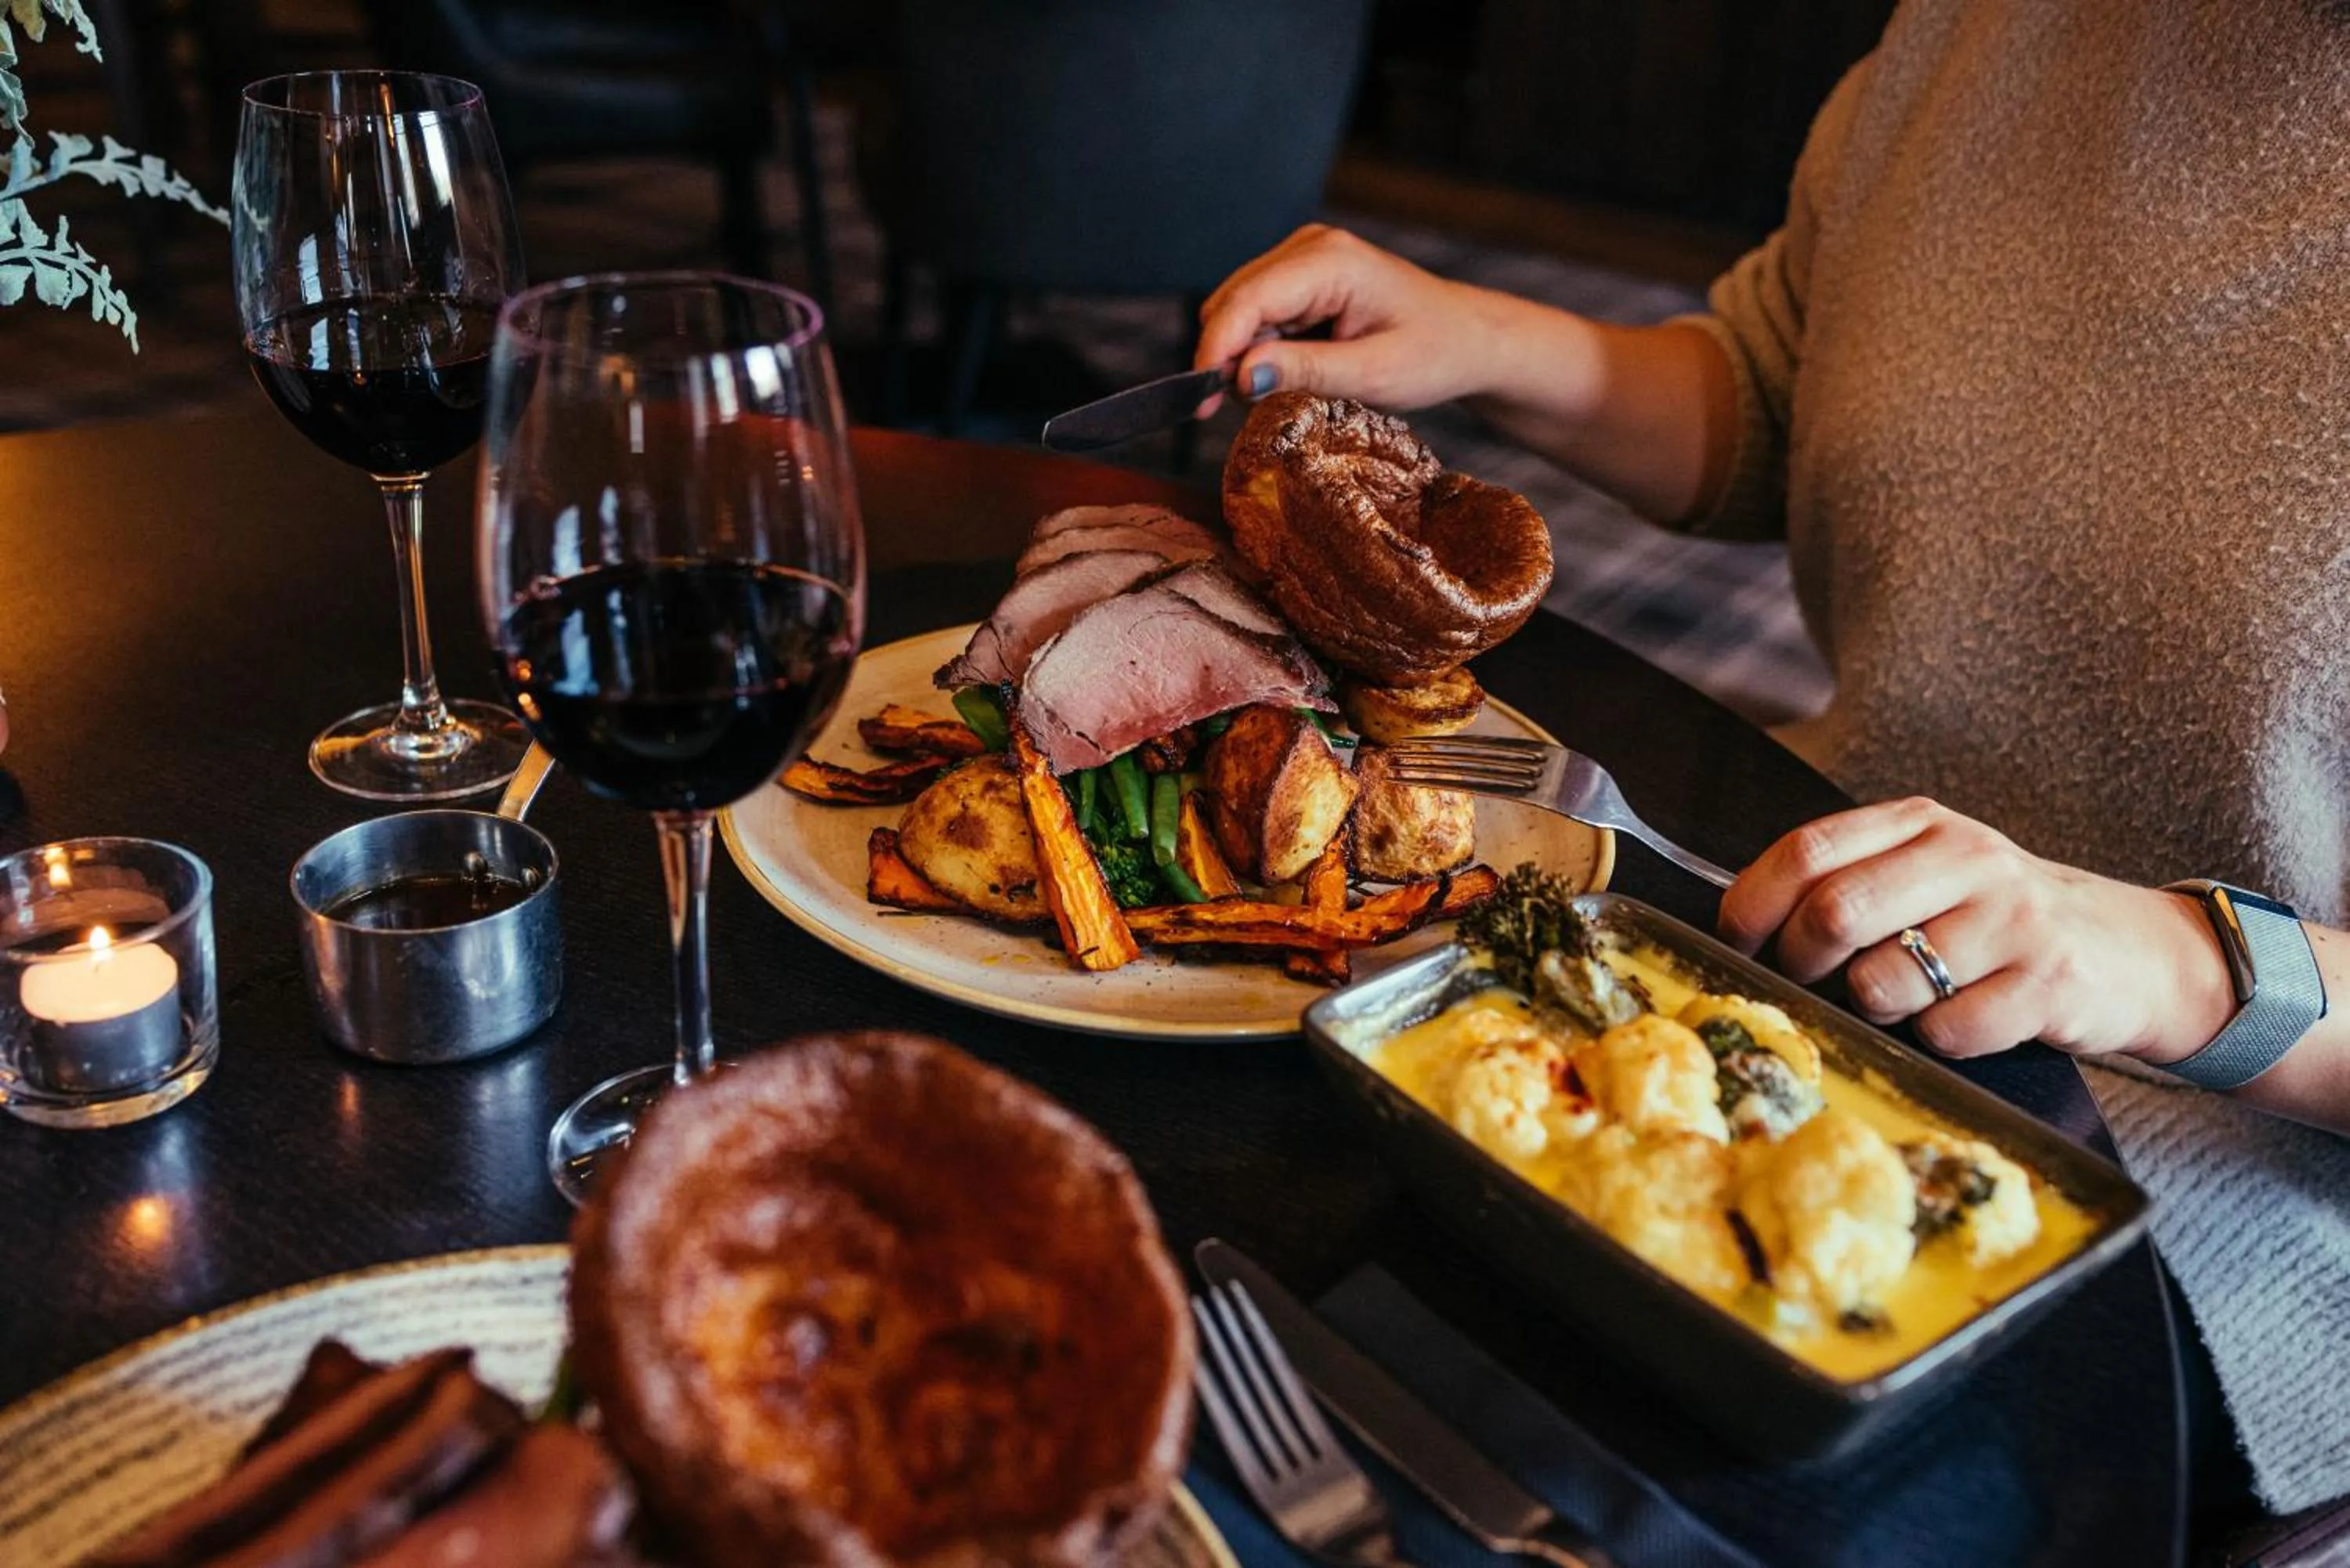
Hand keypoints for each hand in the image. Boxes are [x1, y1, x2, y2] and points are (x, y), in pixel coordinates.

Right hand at [1192, 225, 1514, 413]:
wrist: (1467, 340)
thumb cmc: (1433, 354)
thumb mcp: (1374, 374)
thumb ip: (1305, 371)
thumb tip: (1240, 376)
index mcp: (1330, 260)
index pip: (1247, 298)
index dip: (1216, 347)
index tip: (1201, 397)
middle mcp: (1309, 247)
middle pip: (1233, 301)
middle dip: (1225, 355)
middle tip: (1234, 410)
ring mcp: (1303, 258)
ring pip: (1239, 310)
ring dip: (1243, 355)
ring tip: (1278, 392)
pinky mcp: (1301, 279)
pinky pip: (1258, 315)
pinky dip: (1260, 349)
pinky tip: (1288, 373)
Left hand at [1716, 797, 2235, 1063]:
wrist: (2133, 951)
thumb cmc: (1999, 921)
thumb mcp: (1930, 875)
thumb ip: (1851, 880)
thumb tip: (1742, 924)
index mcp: (1922, 826)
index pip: (1808, 850)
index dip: (1752, 904)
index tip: (1736, 943)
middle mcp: (1967, 860)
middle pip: (1833, 913)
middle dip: (1800, 964)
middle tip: (1809, 984)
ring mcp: (2011, 920)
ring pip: (1882, 982)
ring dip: (1872, 1009)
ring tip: (1904, 1000)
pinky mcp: (2048, 984)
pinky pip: (1945, 1032)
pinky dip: (1935, 1041)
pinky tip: (1962, 1021)